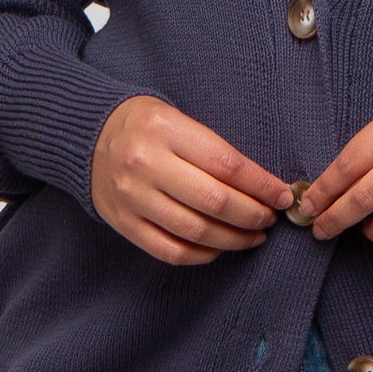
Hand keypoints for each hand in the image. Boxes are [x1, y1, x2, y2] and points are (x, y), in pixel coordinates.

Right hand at [91, 95, 293, 264]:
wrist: (89, 135)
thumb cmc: (146, 125)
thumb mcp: (178, 116)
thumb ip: (215, 149)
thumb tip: (264, 186)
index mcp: (166, 129)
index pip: (226, 164)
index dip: (261, 185)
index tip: (283, 195)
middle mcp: (146, 163)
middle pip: (214, 201)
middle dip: (253, 215)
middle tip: (270, 218)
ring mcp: (132, 197)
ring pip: (196, 231)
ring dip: (234, 239)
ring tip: (254, 236)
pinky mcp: (124, 223)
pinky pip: (171, 251)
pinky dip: (203, 255)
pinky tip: (220, 247)